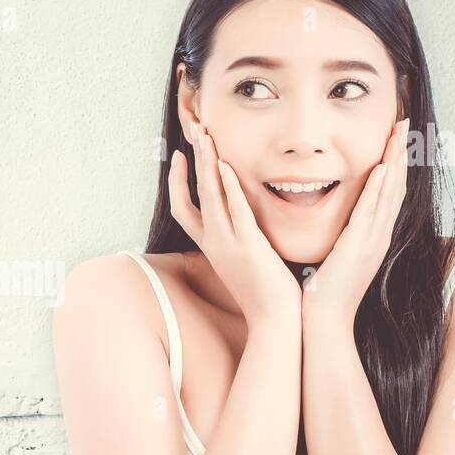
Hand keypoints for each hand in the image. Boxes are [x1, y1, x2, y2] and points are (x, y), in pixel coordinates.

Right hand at [169, 123, 301, 326]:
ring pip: (209, 196)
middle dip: (191, 161)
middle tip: (193, 131)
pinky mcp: (248, 246)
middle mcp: (213, 243)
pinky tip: (226, 165)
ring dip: (206, 164)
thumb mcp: (245, 263)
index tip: (181, 156)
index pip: (184, 209)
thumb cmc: (266, 294)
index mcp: (211, 247)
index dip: (179, 181)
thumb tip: (243, 223)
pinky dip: (228, 186)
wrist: (275, 322)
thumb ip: (240, 239)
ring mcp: (228, 244)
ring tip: (205, 137)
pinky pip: (234, 210)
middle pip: (191, 195)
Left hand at [301, 117, 410, 329]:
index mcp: (373, 236)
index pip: (388, 191)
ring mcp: (372, 242)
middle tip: (404, 122)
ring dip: (395, 161)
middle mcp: (378, 236)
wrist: (325, 323)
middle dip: (400, 152)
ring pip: (389, 194)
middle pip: (396, 186)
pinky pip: (371, 213)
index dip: (394, 162)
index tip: (395, 136)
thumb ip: (342, 236)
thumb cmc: (324, 293)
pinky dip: (378, 190)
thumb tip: (339, 220)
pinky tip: (382, 169)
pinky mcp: (359, 249)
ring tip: (399, 133)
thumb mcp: (337, 257)